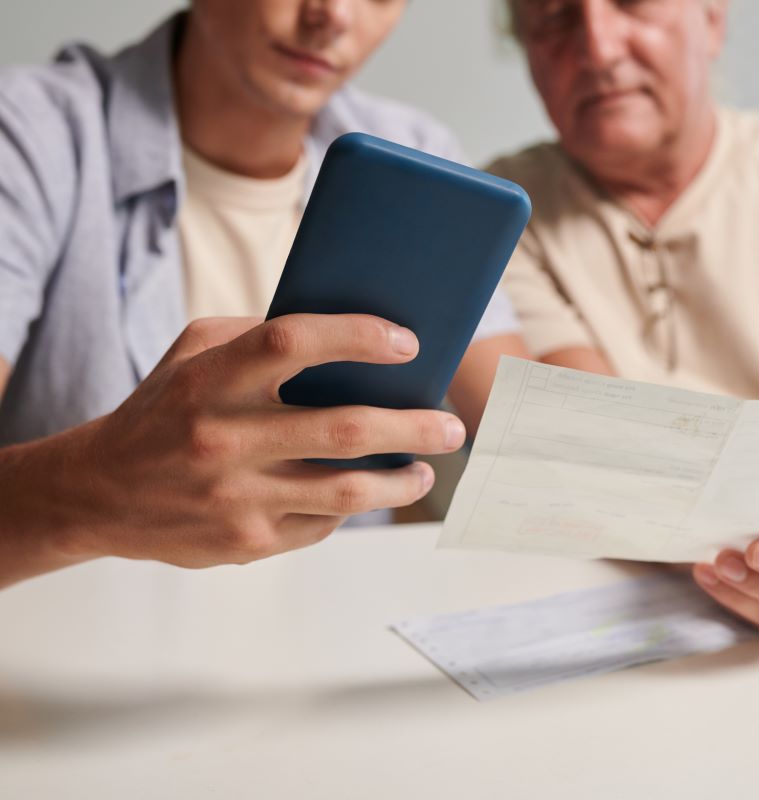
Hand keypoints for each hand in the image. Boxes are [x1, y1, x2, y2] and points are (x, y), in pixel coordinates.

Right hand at [60, 314, 465, 567]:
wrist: (97, 494)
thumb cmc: (163, 411)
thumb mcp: (192, 353)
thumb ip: (259, 335)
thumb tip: (351, 336)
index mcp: (209, 380)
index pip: (290, 344)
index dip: (356, 337)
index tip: (408, 344)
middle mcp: (222, 439)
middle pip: (342, 429)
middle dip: (413, 426)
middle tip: (452, 425)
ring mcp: (236, 498)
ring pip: (347, 493)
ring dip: (402, 481)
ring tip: (427, 468)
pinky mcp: (246, 543)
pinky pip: (323, 524)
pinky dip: (353, 507)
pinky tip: (369, 491)